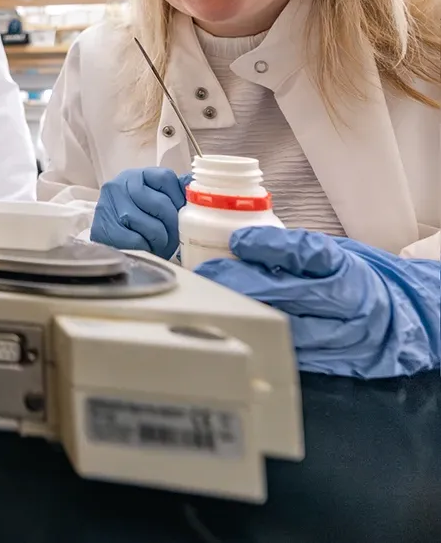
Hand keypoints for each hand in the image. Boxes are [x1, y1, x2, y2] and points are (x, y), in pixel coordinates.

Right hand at [91, 168, 188, 258]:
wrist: (105, 244)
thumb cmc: (135, 222)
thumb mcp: (152, 200)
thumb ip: (172, 193)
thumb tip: (193, 184)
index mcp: (135, 176)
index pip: (166, 177)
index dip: (179, 198)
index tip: (182, 213)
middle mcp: (119, 185)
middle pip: (161, 203)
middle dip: (173, 224)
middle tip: (175, 237)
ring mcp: (109, 206)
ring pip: (151, 225)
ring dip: (161, 240)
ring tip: (160, 245)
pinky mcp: (103, 229)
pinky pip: (138, 240)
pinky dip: (146, 248)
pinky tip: (145, 248)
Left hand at [197, 227, 440, 378]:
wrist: (397, 321)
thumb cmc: (352, 282)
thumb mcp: (333, 257)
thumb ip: (293, 252)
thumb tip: (239, 244)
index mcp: (347, 271)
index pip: (307, 253)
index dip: (269, 247)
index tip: (238, 241)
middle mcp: (347, 305)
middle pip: (287, 293)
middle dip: (241, 283)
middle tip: (209, 274)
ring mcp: (341, 338)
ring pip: (285, 327)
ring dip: (245, 313)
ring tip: (217, 302)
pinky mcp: (333, 365)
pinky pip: (291, 354)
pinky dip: (263, 338)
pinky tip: (240, 327)